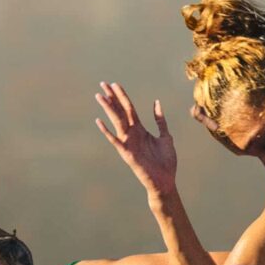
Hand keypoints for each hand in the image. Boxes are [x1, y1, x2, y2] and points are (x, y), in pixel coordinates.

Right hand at [93, 81, 178, 197]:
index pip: (129, 108)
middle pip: (120, 111)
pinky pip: (115, 140)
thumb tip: (157, 102)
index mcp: (140, 129)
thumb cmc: (165, 161)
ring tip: (100, 95)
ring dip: (108, 108)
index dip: (122, 96)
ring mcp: (128, 142)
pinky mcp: (127, 153)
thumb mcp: (166, 136)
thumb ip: (160, 120)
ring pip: (116, 121)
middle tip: (103, 83)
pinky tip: (99, 121)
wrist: (165, 181)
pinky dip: (107, 131)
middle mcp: (132, 133)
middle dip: (112, 97)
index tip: (115, 84)